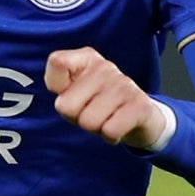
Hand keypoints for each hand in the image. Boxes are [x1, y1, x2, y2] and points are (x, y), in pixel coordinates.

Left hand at [45, 48, 171, 151]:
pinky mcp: (140, 104)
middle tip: (90, 112)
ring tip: (106, 119)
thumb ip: (58, 84)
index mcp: (86, 58)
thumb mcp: (73, 92)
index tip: (67, 91)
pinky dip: (110, 136)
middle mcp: (105, 67)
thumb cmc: (96, 104)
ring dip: (94, 128)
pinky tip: (118, 126)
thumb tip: (63, 100)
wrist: (138, 116)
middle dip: (75, 117)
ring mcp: (124, 84)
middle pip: (66, 106)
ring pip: (88, 122)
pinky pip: (110, 131)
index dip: (55, 85)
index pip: (57, 62)